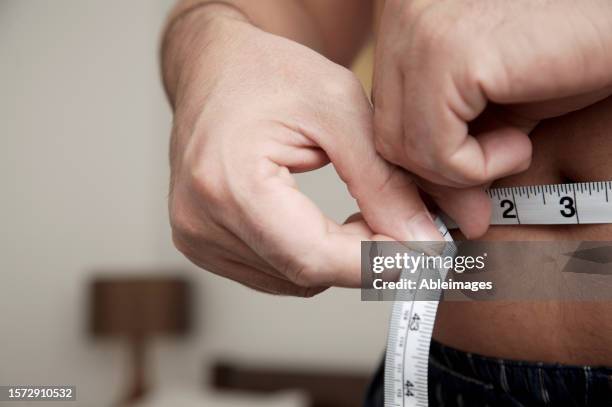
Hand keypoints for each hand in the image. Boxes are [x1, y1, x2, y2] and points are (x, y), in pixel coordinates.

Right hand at [166, 13, 441, 295]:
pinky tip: (321, 223)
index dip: (378, 262)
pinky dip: (309, 255)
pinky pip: (272, 272)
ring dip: (337, 257)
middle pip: (305, 273)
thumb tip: (421, 239)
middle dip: (364, 256)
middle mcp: (200, 221)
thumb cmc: (268, 73)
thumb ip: (382, 181)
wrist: (213, 69)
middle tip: (398, 219)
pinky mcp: (201, 242)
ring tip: (358, 212)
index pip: (315, 258)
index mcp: (231, 184)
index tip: (423, 247)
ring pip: (292, 280)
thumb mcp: (339, 109)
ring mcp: (196, 237)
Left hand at [373, 0, 611, 235]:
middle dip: (434, 176)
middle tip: (481, 195)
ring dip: (461, 172)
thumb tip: (437, 208)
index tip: (460, 190)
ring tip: (516, 147)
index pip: (382, 112)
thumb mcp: (493, 104)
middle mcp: (400, 13)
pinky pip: (434, 149)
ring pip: (401, 147)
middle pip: (383, 131)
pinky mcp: (448, 56)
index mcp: (404, 16)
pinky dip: (476, 167)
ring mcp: (419, 32)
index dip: (420, 159)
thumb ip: (451, 143)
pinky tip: (519, 143)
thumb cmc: (567, 50)